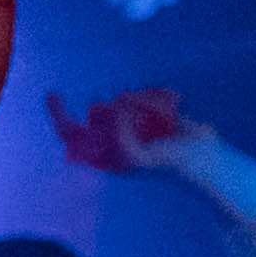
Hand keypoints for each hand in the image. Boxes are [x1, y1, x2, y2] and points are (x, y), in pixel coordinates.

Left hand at [47, 86, 191, 173]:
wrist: (202, 158)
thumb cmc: (166, 163)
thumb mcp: (133, 156)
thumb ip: (118, 136)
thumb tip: (114, 104)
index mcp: (104, 154)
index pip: (72, 134)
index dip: (59, 115)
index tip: (53, 93)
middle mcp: (114, 139)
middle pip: (99, 113)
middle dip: (117, 107)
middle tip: (130, 105)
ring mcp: (132, 125)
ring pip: (123, 100)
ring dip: (142, 100)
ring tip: (163, 114)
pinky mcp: (151, 113)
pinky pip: (144, 94)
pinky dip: (158, 95)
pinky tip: (173, 99)